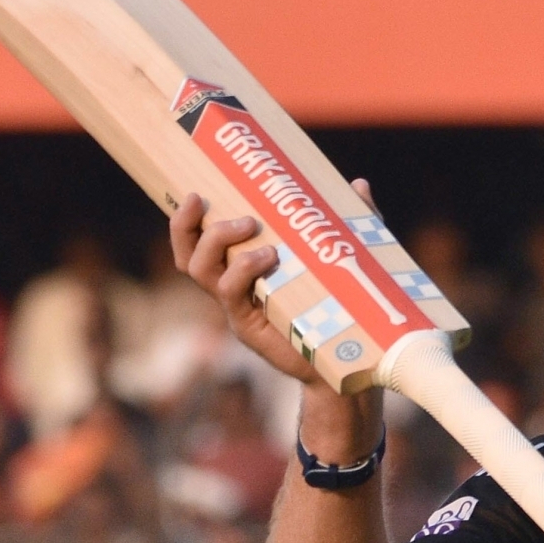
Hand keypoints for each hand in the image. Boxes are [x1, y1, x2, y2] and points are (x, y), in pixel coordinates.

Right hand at [168, 177, 383, 385]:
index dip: (185, 218)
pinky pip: (230, 293)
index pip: (199, 240)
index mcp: (243, 266)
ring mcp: (237, 307)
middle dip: (188, 224)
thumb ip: (350, 222)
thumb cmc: (343, 306)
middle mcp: (232, 286)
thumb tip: (358, 184)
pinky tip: (270, 256)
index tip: (195, 190)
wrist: (350, 358)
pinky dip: (243, 269)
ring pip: (200, 270)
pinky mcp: (248, 326)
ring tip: (251, 226)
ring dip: (217, 241)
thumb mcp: (347, 258)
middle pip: (187, 254)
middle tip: (216, 203)